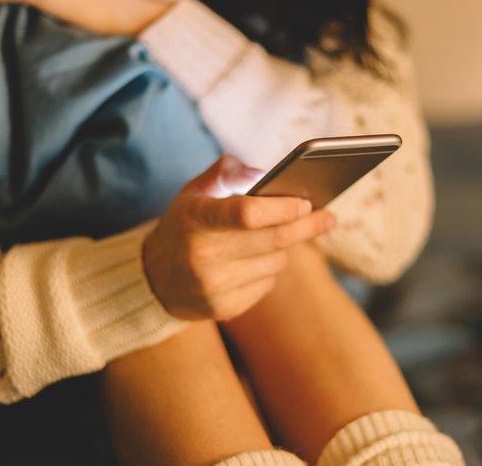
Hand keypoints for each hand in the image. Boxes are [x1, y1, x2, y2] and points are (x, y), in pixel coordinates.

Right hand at [142, 155, 336, 320]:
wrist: (153, 279)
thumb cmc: (185, 226)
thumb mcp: (194, 192)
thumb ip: (227, 172)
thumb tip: (264, 173)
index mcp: (195, 219)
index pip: (248, 214)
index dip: (282, 208)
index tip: (307, 202)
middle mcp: (202, 255)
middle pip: (273, 240)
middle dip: (306, 226)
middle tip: (328, 217)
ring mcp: (212, 286)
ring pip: (275, 263)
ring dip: (282, 249)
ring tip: (272, 239)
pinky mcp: (222, 309)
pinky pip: (266, 284)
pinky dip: (267, 270)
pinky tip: (252, 263)